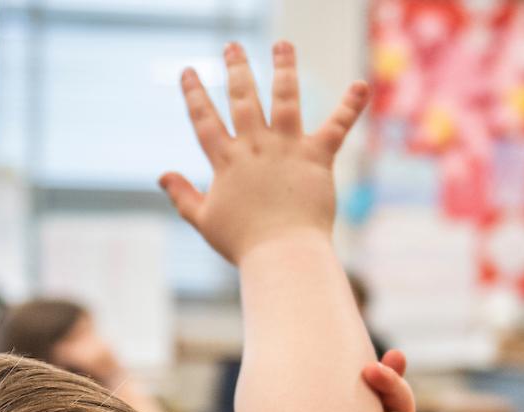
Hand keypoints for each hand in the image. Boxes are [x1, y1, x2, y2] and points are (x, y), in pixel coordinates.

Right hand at [161, 42, 369, 264]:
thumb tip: (162, 175)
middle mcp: (255, 147)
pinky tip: (361, 85)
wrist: (283, 254)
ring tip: (283, 44)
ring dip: (284, 68)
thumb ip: (183, 196)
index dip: (194, 94)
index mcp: (226, 161)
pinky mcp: (317, 156)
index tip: (189, 71)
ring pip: (285, 98)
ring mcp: (287, 148)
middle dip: (237, 69)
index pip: (204, 119)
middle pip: (242, 99)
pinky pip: (337, 126)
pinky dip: (351, 105)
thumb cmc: (243, 243)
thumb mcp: (204, 221)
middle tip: (232, 46)